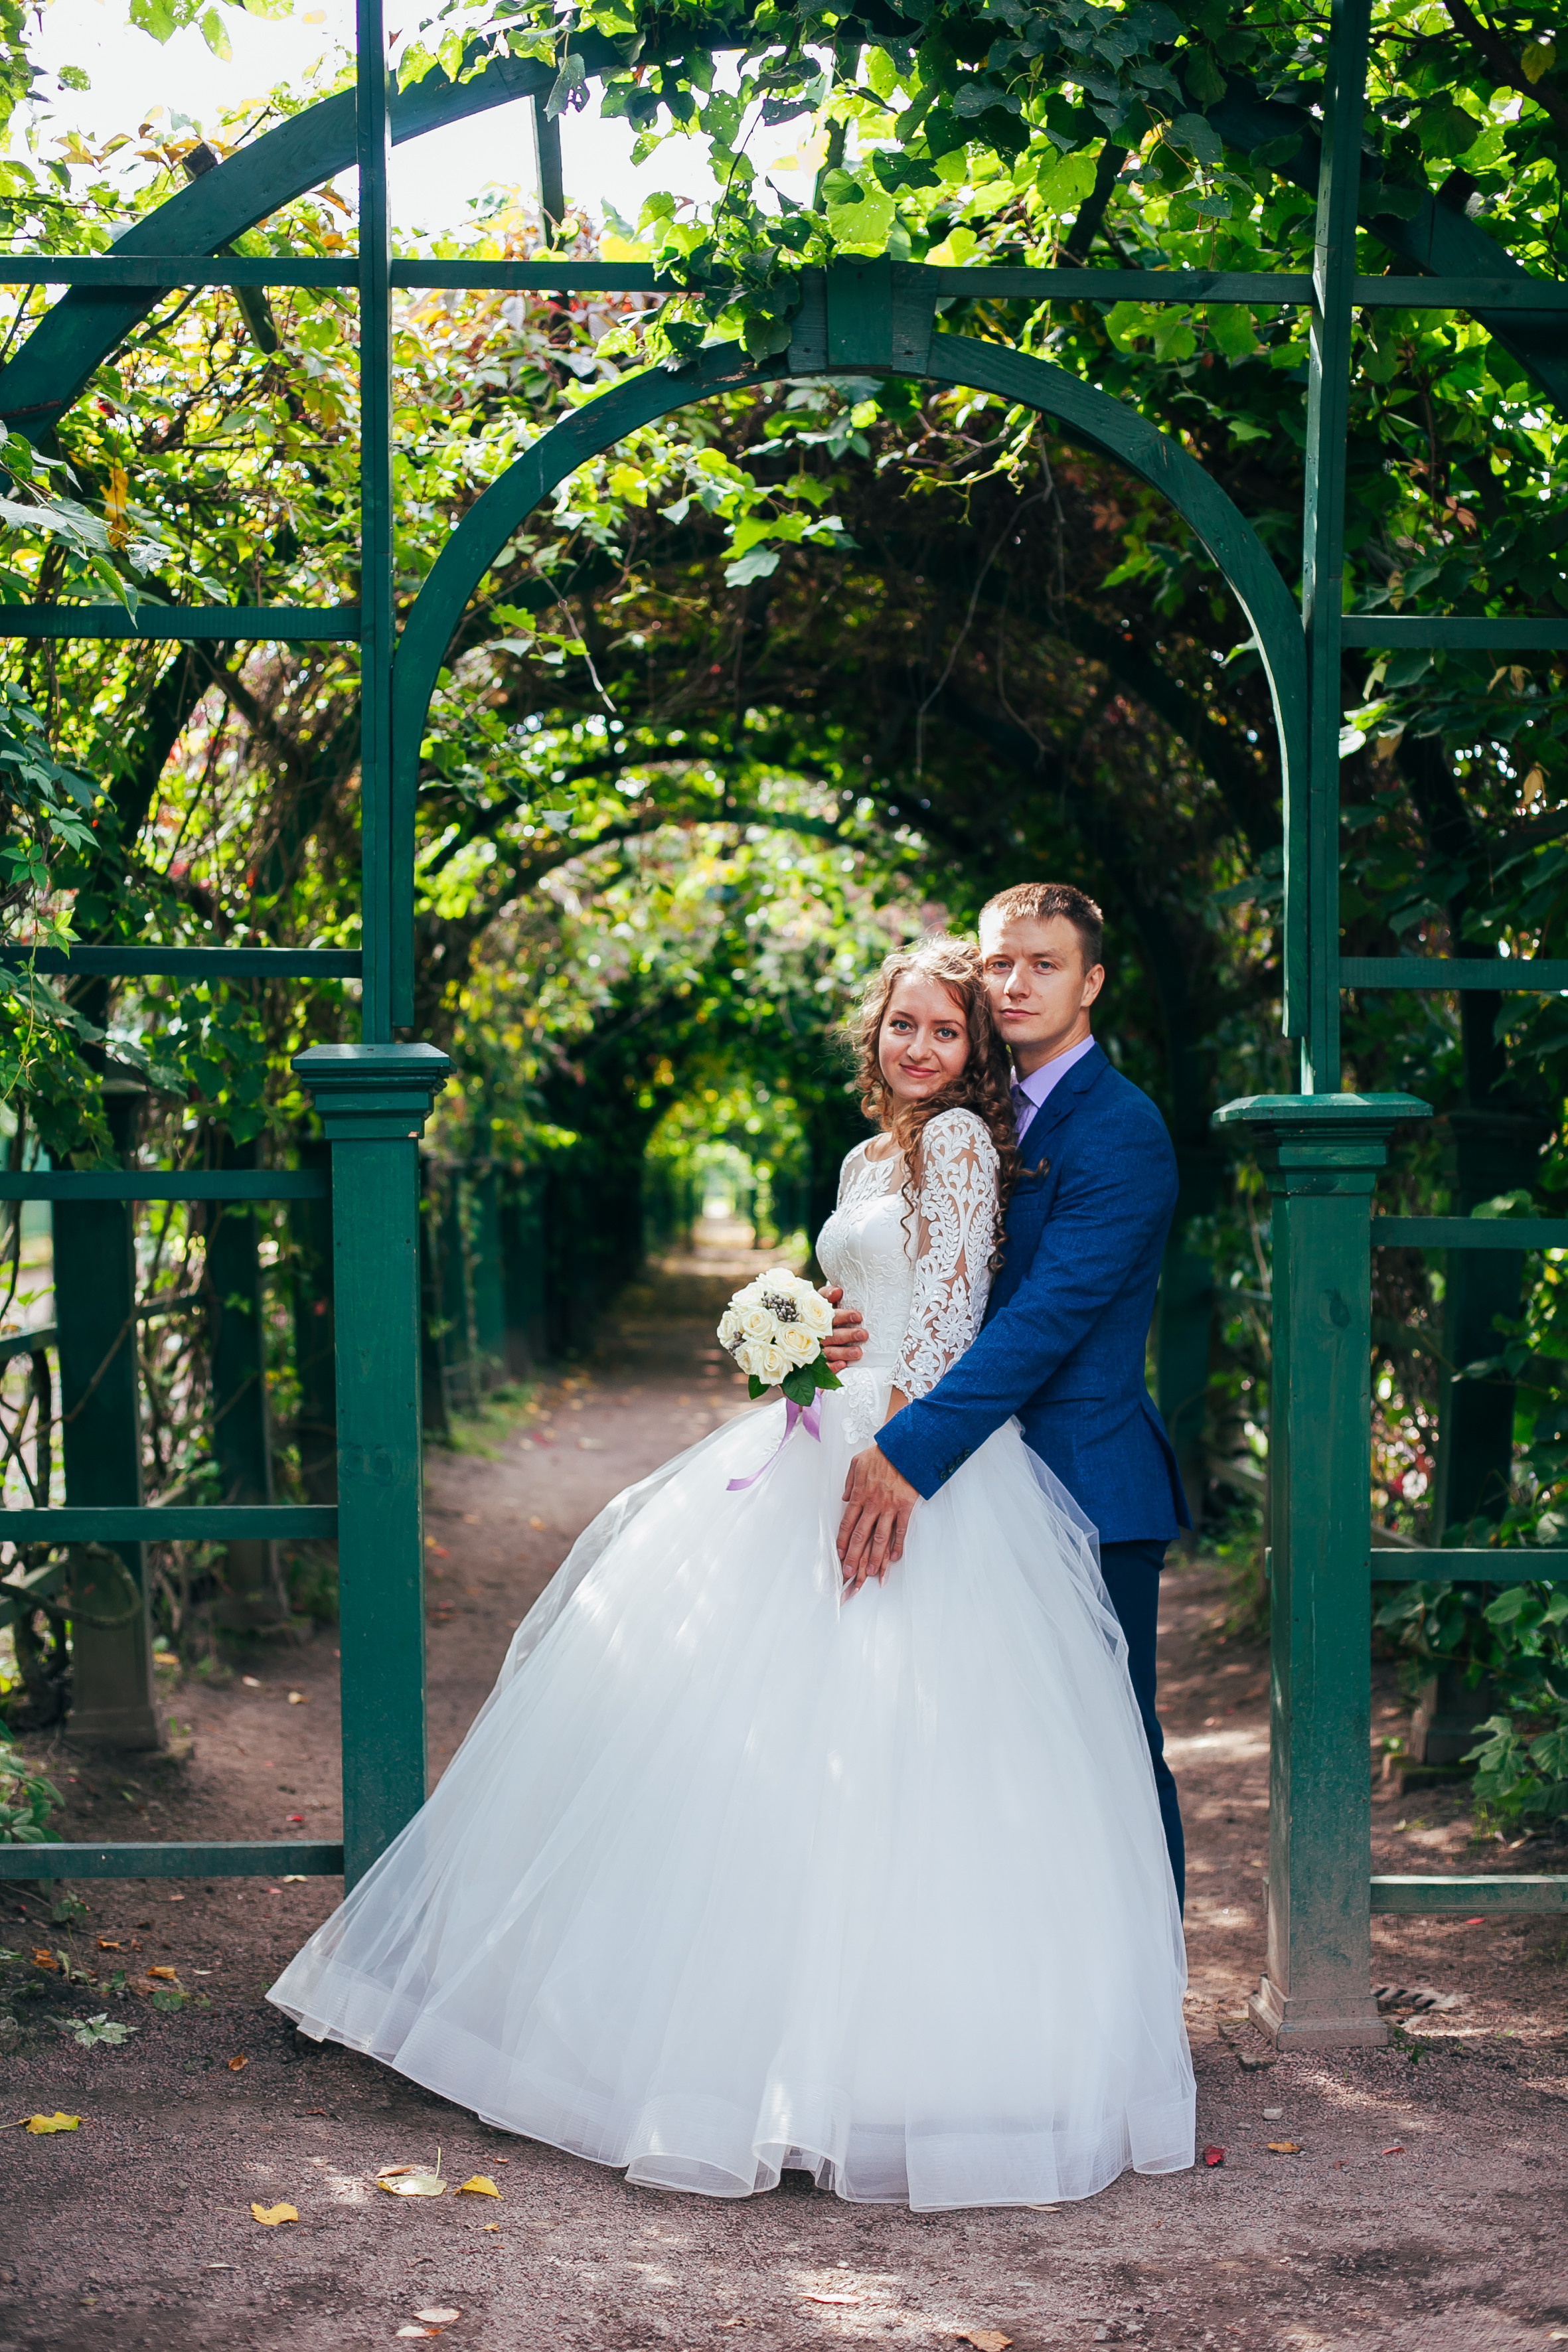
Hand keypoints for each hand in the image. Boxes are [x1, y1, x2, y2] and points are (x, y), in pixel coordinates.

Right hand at [820, 1284, 867, 1373]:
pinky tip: (843, 1365)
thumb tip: (838, 1291)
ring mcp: (816, 1350)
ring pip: (830, 1352)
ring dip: (844, 1352)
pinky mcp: (817, 1364)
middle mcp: (817, 1334)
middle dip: (848, 1335)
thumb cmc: (816, 1314)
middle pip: (833, 1335)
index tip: (858, 1316)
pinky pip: (824, 1367)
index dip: (844, 1316)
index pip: (831, 1316)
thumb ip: (828, 1294)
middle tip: (863, 1334)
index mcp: (818, 1318)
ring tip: (858, 1352)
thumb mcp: (819, 1302)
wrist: (798, 1330)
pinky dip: (833, 1367)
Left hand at [837, 1444, 918, 1593]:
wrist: (905, 1446)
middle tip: (849, 1575)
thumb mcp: (857, 1463)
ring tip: (871, 1573)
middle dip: (853, 1557)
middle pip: (860, 1535)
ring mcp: (889, 1506)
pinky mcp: (905, 1506)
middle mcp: (872, 1503)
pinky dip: (897, 1545)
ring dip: (874, 1557)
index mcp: (859, 1495)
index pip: (847, 1523)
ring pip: (879, 1537)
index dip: (842, 1542)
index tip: (839, 1556)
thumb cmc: (881, 1454)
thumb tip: (844, 1498)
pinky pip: (900, 1529)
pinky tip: (893, 1558)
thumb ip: (849, 1482)